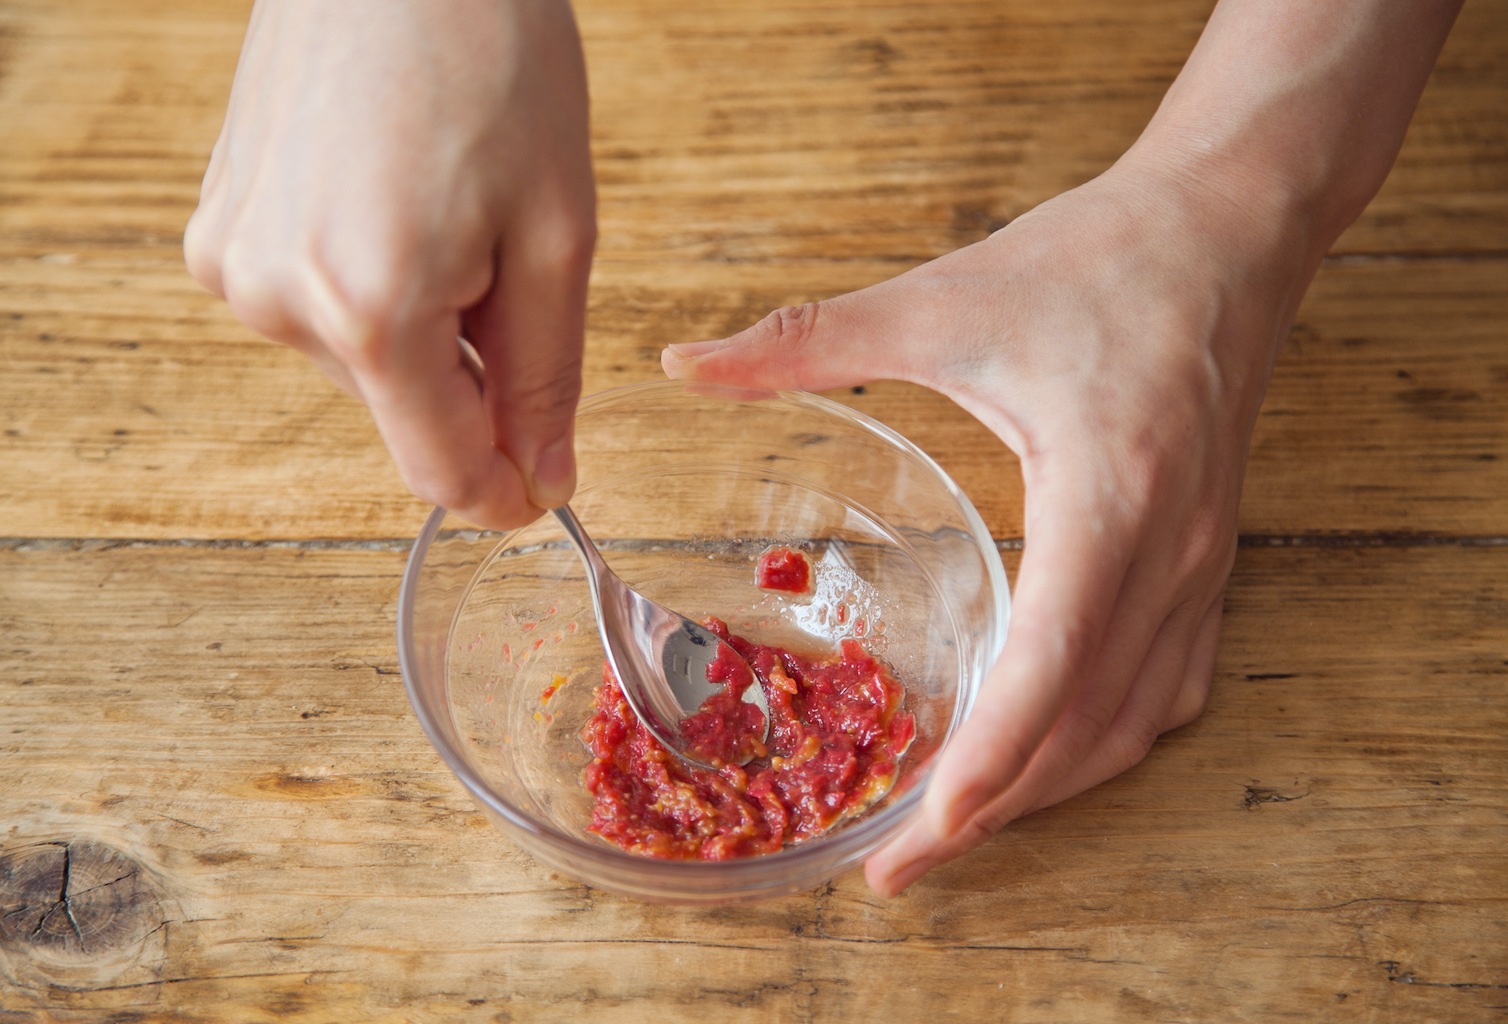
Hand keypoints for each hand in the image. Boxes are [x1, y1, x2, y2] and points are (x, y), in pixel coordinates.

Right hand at [185, 0, 594, 528]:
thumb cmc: (489, 57)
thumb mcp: (554, 235)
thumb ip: (543, 379)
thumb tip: (542, 480)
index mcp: (370, 309)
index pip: (438, 471)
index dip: (503, 490)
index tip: (544, 484)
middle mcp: (278, 302)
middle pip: (404, 413)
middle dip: (472, 374)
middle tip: (504, 260)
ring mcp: (235, 267)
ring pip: (362, 363)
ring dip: (422, 325)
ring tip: (445, 210)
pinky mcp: (218, 234)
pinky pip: (316, 310)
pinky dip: (371, 286)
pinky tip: (393, 201)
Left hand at [663, 160, 1309, 895]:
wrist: (1231, 227)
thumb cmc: (1101, 261)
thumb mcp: (947, 298)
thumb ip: (812, 340)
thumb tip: (687, 365)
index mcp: (1108, 498)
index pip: (1049, 671)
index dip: (983, 771)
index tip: (919, 839)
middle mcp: (1168, 554)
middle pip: (1088, 729)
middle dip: (999, 813)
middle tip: (906, 866)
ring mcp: (1201, 564)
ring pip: (1136, 722)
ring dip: (1052, 788)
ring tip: (966, 827)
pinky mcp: (1208, 556)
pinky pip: (1171, 684)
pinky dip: (1105, 737)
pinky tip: (1058, 747)